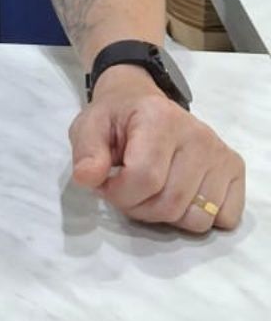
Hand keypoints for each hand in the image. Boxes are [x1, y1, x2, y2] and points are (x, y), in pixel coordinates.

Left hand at [69, 65, 245, 232]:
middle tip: (127, 190)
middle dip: (140, 208)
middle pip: (171, 203)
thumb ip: (86, 152)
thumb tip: (87, 178)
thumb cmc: (116, 119)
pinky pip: (225, 218)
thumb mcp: (88, 127)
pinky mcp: (234, 168)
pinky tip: (181, 195)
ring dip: (168, 217)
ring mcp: (220, 152)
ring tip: (152, 192)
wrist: (142, 103)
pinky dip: (200, 217)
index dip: (119, 194)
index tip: (107, 184)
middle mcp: (197, 134)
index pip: (144, 178)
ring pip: (197, 218)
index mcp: (159, 118)